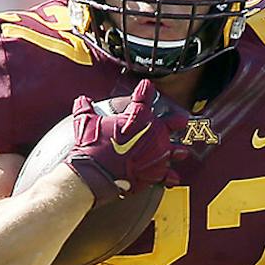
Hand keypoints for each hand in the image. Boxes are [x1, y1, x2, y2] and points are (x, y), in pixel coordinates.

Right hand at [65, 79, 186, 203]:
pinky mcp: (154, 173)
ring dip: (177, 150)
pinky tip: (173, 178)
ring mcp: (157, 154)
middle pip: (172, 123)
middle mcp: (154, 133)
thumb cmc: (92, 145)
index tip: (147, 86)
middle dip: (176, 121)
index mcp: (139, 115)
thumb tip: (82, 101)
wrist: (96, 173)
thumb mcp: (85, 122)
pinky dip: (168, 176)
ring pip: (174, 150)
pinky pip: (166, 175)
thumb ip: (85, 109)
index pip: (145, 96)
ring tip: (182, 151)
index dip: (146, 90)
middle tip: (181, 120)